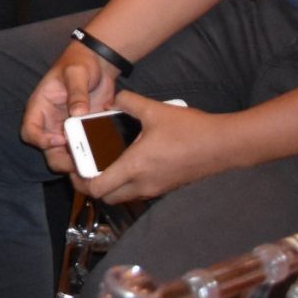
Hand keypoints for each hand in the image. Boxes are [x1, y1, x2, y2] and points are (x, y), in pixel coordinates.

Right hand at [20, 39, 122, 173]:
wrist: (100, 65)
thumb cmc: (80, 63)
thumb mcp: (76, 73)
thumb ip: (77, 92)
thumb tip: (78, 113)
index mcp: (41, 107)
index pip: (29, 131)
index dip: (40, 140)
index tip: (60, 139)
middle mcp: (51, 123)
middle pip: (47, 150)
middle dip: (61, 160)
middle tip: (79, 161)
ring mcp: (68, 130)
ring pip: (65, 156)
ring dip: (77, 161)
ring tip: (93, 161)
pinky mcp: (84, 133)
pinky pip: (85, 151)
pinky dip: (93, 156)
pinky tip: (105, 155)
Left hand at [86, 93, 241, 205]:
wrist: (223, 146)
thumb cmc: (190, 130)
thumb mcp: (154, 110)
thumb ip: (127, 102)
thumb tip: (113, 100)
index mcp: (135, 167)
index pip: (97, 188)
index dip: (80, 179)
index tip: (75, 164)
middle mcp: (143, 184)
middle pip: (106, 197)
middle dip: (91, 184)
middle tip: (85, 164)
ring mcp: (156, 189)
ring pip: (123, 196)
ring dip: (110, 184)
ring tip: (103, 161)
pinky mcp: (166, 187)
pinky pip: (138, 192)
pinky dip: (126, 182)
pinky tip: (127, 161)